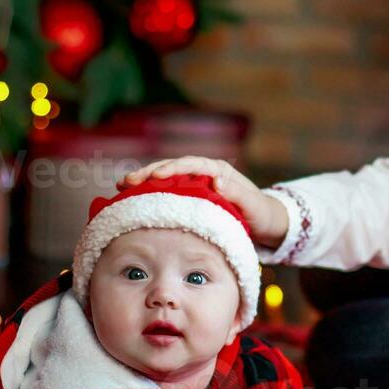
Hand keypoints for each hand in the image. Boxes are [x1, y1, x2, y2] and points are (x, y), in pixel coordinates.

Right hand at [119, 157, 288, 250]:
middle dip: (148, 172)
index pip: (190, 164)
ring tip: (122, 188)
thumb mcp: (253, 205)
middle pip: (171, 168)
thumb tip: (217, 181)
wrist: (267, 224)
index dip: (171, 168)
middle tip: (127, 182)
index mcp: (218, 170)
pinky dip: (151, 195)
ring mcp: (196, 185)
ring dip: (144, 182)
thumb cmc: (261, 213)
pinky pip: (167, 193)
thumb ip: (237, 194)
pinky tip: (133, 201)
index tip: (155, 176)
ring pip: (166, 179)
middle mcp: (204, 173)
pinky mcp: (191, 198)